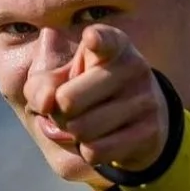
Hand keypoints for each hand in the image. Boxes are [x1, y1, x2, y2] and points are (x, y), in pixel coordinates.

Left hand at [24, 25, 168, 171]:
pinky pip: (96, 151)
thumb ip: (40, 86)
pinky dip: (88, 151)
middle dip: (58, 113)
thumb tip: (46, 103)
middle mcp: (132, 67)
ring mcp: (144, 99)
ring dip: (73, 134)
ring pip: (81, 130)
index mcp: (112, 45)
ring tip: (86, 125)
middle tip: (69, 111)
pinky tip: (100, 140)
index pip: (105, 40)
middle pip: (68, 100)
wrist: (141, 119)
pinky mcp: (150, 130)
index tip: (91, 39)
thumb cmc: (89, 91)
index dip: (96, 40)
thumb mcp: (63, 79)